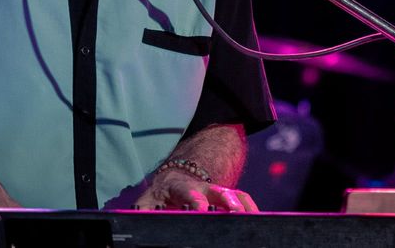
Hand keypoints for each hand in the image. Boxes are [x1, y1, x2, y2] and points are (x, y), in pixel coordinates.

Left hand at [134, 170, 258, 211]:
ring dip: (246, 205)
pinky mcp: (227, 197)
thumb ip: (144, 209)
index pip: (190, 194)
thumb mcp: (148, 199)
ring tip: (256, 219)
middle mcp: (203, 186)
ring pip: (236, 195)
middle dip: (229, 202)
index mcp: (182, 187)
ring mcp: (216, 191)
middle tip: (237, 213)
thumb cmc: (161, 193)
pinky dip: (252, 208)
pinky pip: (243, 200)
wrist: (176, 174)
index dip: (196, 201)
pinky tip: (258, 221)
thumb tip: (135, 218)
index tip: (202, 210)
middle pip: (219, 191)